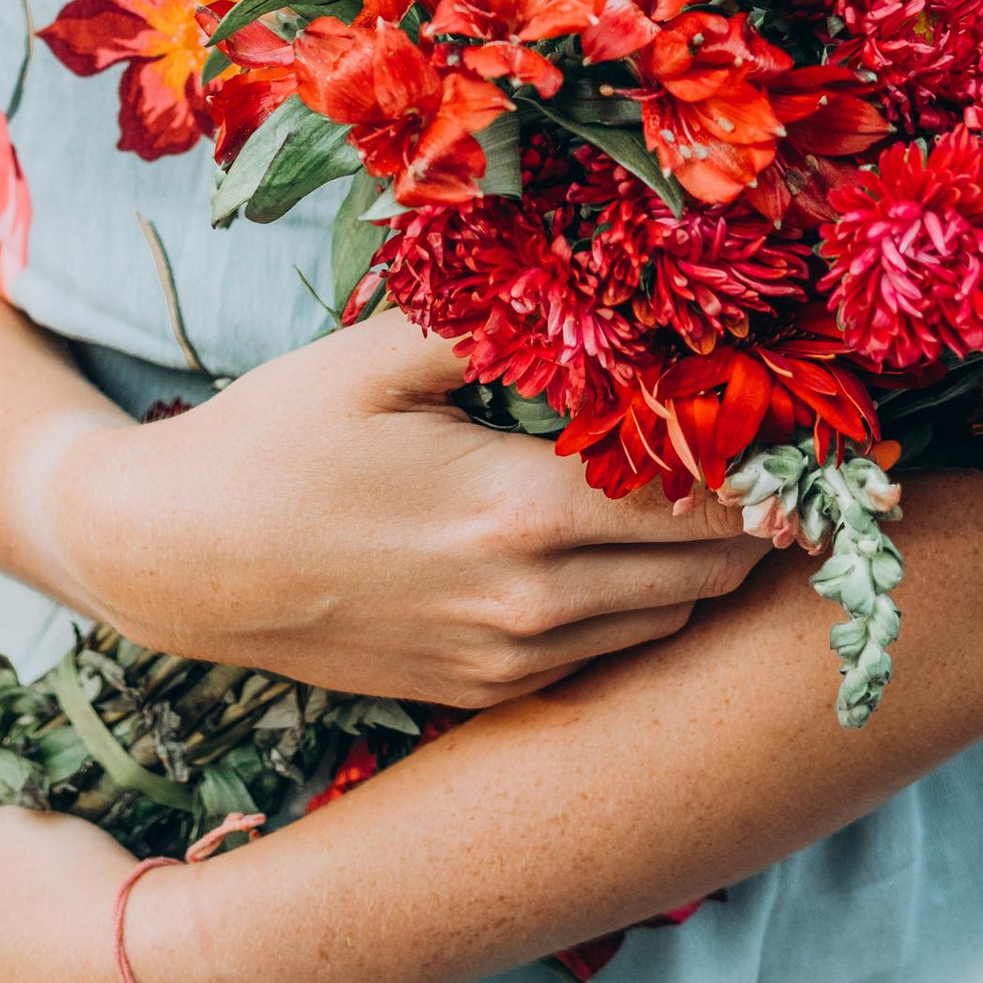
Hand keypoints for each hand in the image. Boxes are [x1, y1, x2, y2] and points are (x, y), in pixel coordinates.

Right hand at [47, 310, 769, 706]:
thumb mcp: (374, 357)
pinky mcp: (476, 692)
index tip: (808, 429)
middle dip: (756, 521)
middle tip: (787, 459)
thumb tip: (596, 291)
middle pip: (704, 574)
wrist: (175, 562)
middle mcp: (527, 606)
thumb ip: (493, 326)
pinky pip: (603, 657)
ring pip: (663, 623)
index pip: (696, 503)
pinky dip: (638, 608)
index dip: (765, 468)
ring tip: (726, 498)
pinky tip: (632, 551)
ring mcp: (503, 662)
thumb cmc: (271, 441)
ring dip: (705, 568)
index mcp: (517, 515)